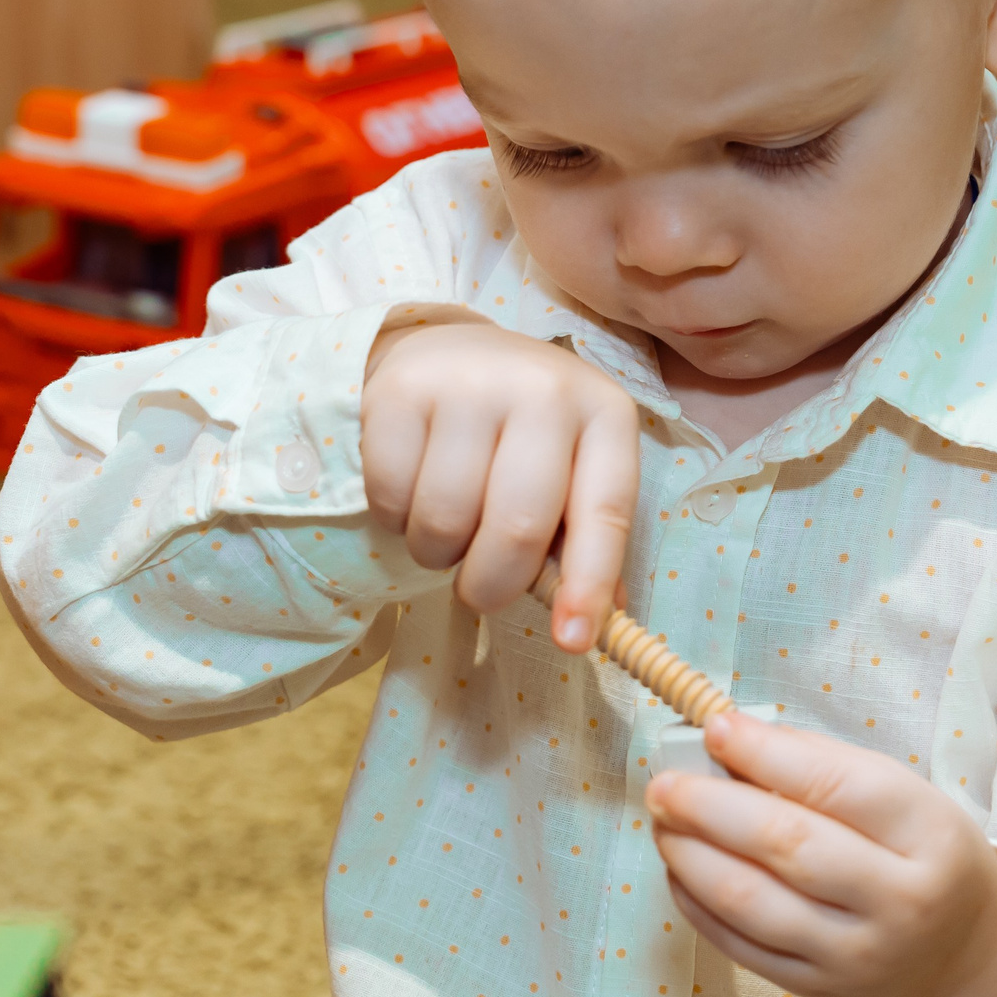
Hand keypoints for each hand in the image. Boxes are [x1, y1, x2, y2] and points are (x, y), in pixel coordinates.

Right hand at [363, 319, 637, 650]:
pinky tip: (410, 494)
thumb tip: (587, 628)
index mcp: (604, 413)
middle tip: (480, 591)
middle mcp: (543, 388)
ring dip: (437, 553)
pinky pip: (390, 497)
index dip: (589, 583)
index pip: (607, 511)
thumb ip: (582, 546)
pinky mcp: (400, 390)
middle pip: (518, 525)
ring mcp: (468, 382)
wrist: (445, 355)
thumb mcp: (570, 474)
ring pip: (444, 520)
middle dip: (494, 585)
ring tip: (446, 528)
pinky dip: (394, 520)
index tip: (572, 641)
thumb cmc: (520, 436)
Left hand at [646, 711, 996, 996]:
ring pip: (752, 902)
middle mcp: (898, 901)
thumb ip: (825, 766)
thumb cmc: (922, 857)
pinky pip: (739, 946)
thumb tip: (734, 739)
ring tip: (663, 823)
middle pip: (787, 845)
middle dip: (710, 807)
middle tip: (665, 783)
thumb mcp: (906, 799)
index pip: (838, 786)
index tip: (714, 727)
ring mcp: (855, 954)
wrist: (961, 959)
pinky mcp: (817, 990)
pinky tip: (680, 869)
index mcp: (928, 835)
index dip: (766, 753)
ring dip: (691, 855)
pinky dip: (697, 903)